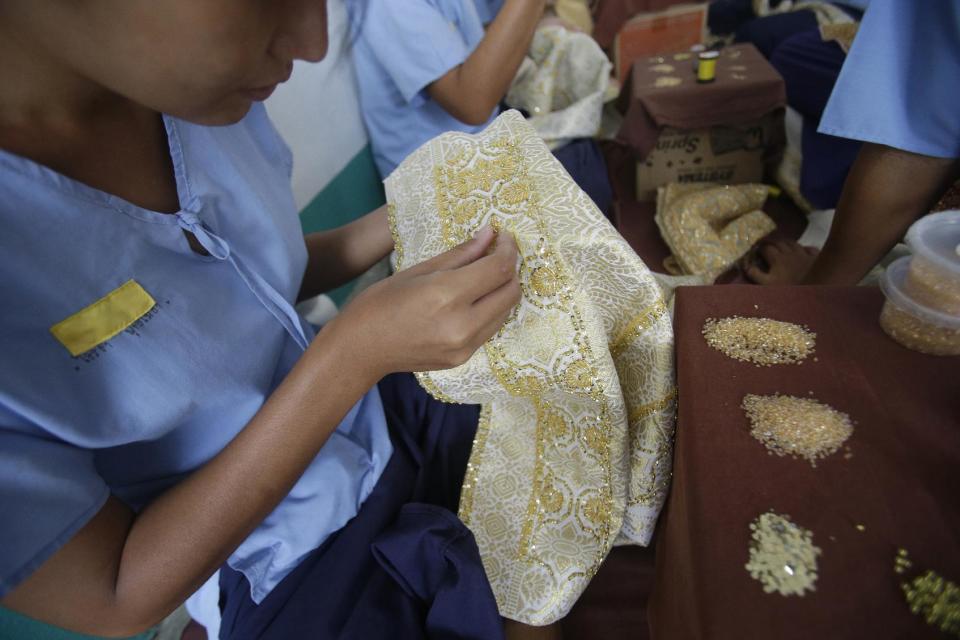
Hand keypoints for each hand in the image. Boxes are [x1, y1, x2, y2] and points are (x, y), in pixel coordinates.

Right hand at [330, 226, 521, 377]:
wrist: (361, 348)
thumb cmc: (381, 302)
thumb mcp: (419, 270)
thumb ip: (460, 254)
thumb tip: (490, 234)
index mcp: (447, 295)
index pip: (498, 269)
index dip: (508, 250)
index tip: (504, 237)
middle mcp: (462, 324)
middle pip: (511, 292)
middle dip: (510, 269)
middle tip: (498, 254)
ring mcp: (465, 346)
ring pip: (505, 312)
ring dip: (502, 291)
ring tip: (486, 275)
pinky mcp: (463, 358)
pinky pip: (490, 328)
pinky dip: (491, 310)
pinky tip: (475, 299)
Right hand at [744, 240, 818, 284]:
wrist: (815, 290)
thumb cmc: (788, 289)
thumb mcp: (767, 285)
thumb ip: (755, 274)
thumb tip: (746, 265)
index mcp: (777, 258)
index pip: (765, 248)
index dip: (759, 248)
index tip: (755, 251)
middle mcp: (789, 252)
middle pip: (778, 241)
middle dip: (770, 241)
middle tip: (765, 244)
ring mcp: (803, 253)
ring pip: (792, 242)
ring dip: (785, 242)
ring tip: (781, 244)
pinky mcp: (815, 258)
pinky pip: (808, 248)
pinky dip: (804, 247)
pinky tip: (802, 250)